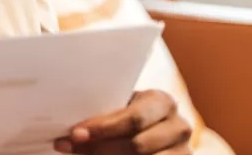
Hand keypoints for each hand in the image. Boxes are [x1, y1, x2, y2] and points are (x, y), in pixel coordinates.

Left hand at [54, 90, 191, 153]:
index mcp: (162, 101)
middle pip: (137, 145)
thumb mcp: (119, 110)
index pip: (133, 118)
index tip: (75, 134)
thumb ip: (103, 114)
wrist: (151, 131)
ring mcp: (183, 151)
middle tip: (68, 147)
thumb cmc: (126, 117)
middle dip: (100, 148)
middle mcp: (179, 126)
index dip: (102, 128)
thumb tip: (71, 131)